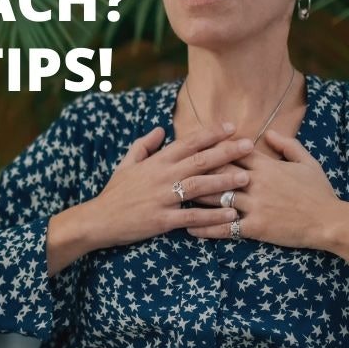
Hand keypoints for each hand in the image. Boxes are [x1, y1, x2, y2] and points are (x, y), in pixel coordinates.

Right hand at [80, 123, 252, 249]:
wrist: (98, 219)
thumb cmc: (114, 192)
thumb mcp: (126, 164)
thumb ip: (143, 146)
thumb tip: (158, 130)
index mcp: (156, 162)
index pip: (187, 143)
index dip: (210, 134)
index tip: (231, 126)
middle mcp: (161, 177)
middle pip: (199, 161)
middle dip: (226, 152)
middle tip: (250, 145)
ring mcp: (162, 198)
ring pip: (198, 186)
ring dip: (224, 181)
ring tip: (247, 177)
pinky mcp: (162, 220)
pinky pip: (191, 217)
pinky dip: (212, 216)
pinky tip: (230, 214)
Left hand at [186, 128, 342, 248]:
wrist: (330, 220)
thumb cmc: (319, 191)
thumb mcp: (306, 162)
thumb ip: (287, 145)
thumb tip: (268, 133)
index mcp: (267, 165)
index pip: (232, 151)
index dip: (210, 146)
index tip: (190, 144)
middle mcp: (256, 183)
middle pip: (218, 172)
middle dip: (193, 170)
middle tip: (171, 169)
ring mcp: (255, 205)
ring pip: (217, 198)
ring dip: (193, 198)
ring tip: (173, 198)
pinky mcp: (256, 227)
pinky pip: (226, 228)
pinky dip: (206, 228)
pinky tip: (190, 228)